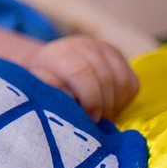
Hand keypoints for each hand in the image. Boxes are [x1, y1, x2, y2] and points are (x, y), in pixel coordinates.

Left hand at [21, 35, 138, 121]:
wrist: (48, 63)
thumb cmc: (40, 82)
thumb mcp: (34, 87)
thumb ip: (46, 90)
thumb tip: (64, 96)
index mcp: (60, 53)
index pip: (82, 73)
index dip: (90, 100)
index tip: (89, 119)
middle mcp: (83, 46)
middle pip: (105, 79)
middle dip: (104, 105)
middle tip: (96, 120)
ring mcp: (102, 48)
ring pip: (122, 81)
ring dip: (115, 104)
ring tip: (102, 115)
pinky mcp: (117, 56)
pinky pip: (132, 83)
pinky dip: (124, 99)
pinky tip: (109, 106)